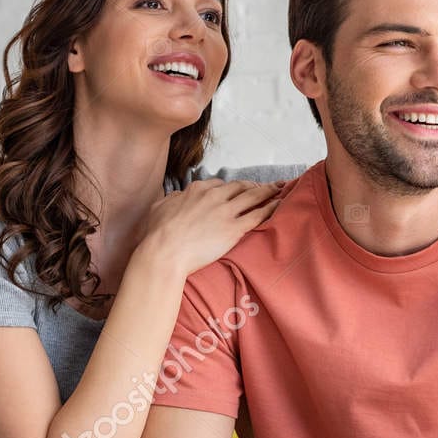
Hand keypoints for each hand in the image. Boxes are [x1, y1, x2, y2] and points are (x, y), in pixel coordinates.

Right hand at [135, 179, 285, 277]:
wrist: (164, 252)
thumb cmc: (157, 234)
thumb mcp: (160, 207)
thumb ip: (172, 199)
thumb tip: (177, 197)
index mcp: (197, 190)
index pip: (220, 184)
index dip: (232, 187)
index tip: (238, 189)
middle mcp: (214, 196)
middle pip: (240, 187)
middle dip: (254, 186)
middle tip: (265, 187)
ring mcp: (225, 212)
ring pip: (253, 197)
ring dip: (269, 191)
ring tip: (280, 188)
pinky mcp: (234, 229)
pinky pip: (258, 215)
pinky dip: (271, 207)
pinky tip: (280, 204)